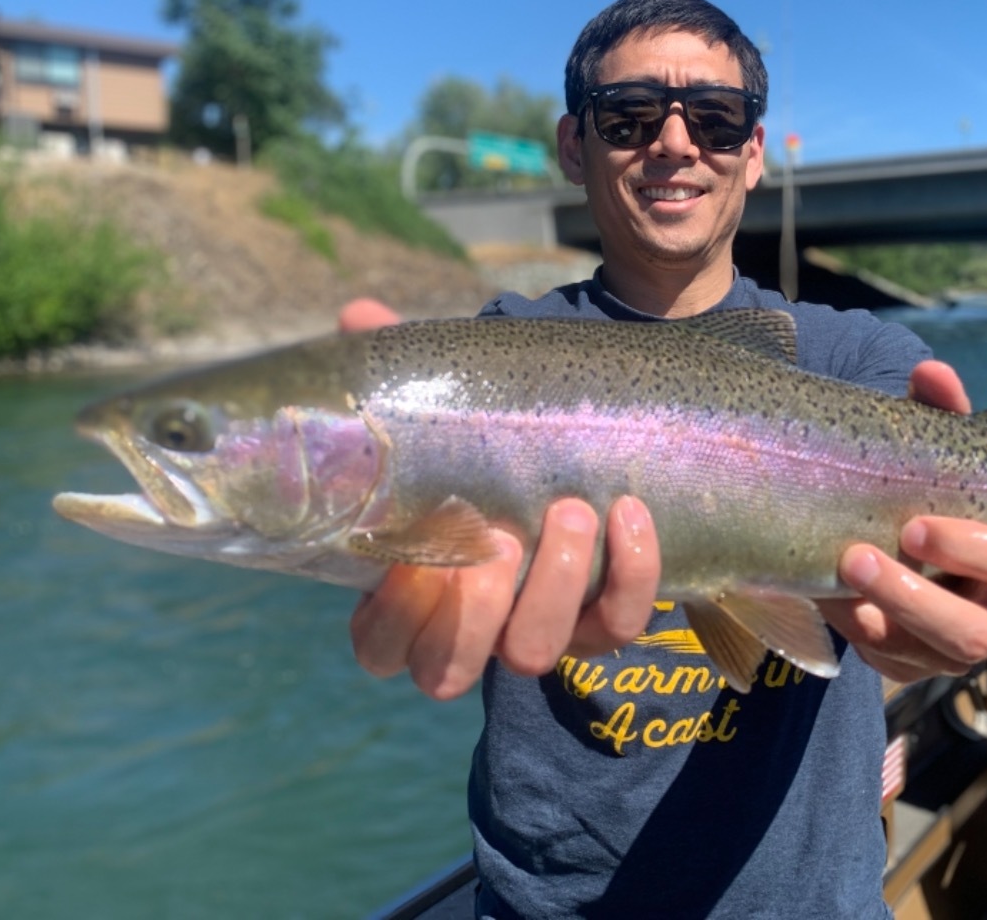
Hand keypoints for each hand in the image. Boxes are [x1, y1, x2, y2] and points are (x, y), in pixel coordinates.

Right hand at [338, 300, 661, 699]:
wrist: (584, 450)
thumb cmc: (490, 440)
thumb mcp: (447, 408)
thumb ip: (403, 372)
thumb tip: (357, 316)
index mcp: (414, 591)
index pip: (380, 645)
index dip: (394, 614)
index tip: (413, 554)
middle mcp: (473, 627)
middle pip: (448, 671)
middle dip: (472, 613)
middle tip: (498, 537)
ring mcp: (540, 627)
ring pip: (534, 652)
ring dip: (554, 585)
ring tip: (571, 508)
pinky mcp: (605, 620)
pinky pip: (618, 624)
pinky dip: (629, 572)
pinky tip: (629, 511)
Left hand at [818, 361, 986, 682]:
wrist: (904, 535)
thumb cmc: (934, 491)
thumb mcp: (938, 454)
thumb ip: (940, 413)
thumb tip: (930, 371)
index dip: (969, 548)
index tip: (913, 524)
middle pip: (974, 631)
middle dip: (913, 597)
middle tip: (855, 556)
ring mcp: (958, 651)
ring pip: (932, 658)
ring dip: (879, 616)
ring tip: (832, 574)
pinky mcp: (916, 667)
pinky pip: (889, 664)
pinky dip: (856, 631)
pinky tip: (828, 596)